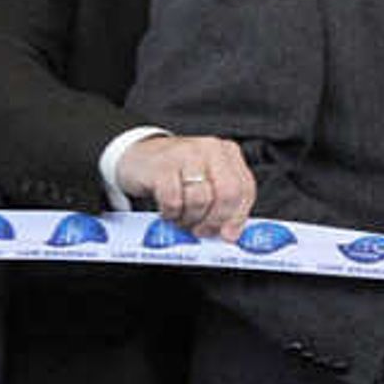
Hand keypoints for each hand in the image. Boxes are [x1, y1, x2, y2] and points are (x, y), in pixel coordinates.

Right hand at [114, 131, 256, 238]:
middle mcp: (210, 149)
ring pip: (200, 200)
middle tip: (203, 231)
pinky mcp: (162, 166)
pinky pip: (174, 201)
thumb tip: (231, 233)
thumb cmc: (176, 172)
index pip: (245, 188)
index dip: (238, 217)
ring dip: (190, 219)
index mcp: (227, 152)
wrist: (137, 157)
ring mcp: (186, 154)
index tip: (229, 234)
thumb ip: (222, 202)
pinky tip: (168, 210)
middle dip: (216, 220)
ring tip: (182, 218)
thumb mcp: (205, 180)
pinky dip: (171, 213)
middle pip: (227, 193)